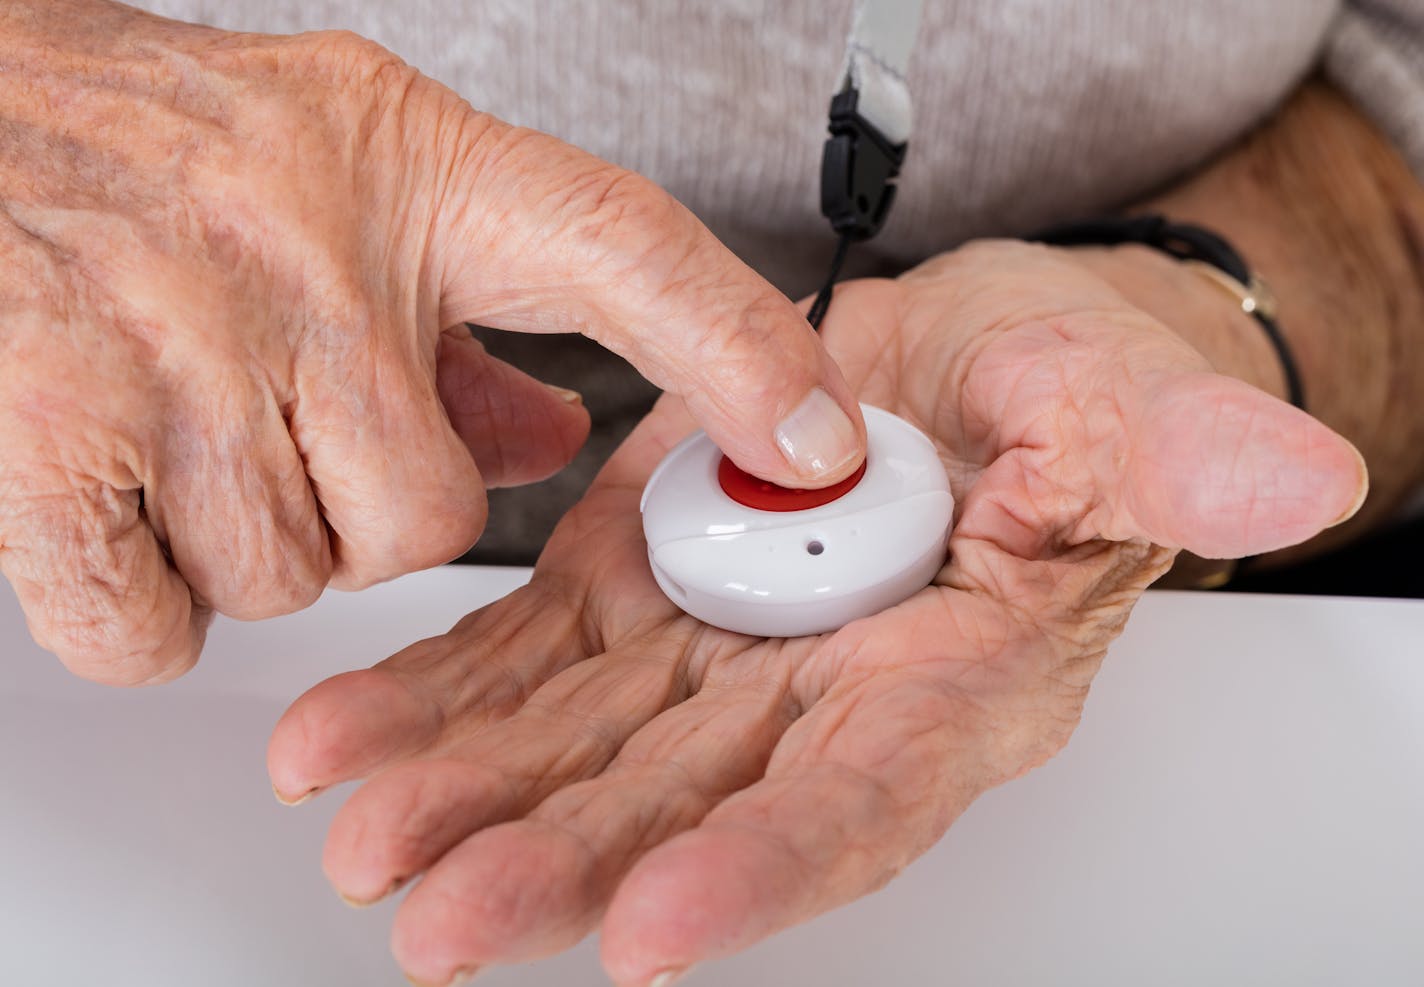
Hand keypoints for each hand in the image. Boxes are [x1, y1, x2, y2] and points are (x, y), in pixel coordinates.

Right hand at [0, 0, 863, 684]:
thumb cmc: (143, 148)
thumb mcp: (338, 175)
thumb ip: (466, 313)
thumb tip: (561, 434)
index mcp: (403, 171)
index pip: (622, 250)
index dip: (738, 348)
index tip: (819, 435)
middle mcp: (307, 250)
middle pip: (435, 518)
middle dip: (363, 514)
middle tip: (275, 425)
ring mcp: (184, 344)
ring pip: (302, 580)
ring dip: (243, 545)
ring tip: (171, 423)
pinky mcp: (58, 437)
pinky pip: (161, 625)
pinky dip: (135, 598)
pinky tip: (104, 489)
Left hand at [268, 241, 1364, 984]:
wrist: (941, 354)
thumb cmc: (1045, 388)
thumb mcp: (1121, 399)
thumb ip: (1176, 451)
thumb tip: (1294, 476)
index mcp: (946, 680)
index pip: (860, 803)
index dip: (766, 869)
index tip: (659, 929)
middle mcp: (813, 695)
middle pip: (683, 806)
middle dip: (560, 864)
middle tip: (440, 915)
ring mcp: (710, 648)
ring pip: (577, 747)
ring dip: (467, 793)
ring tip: (361, 833)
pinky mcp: (629, 587)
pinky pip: (522, 659)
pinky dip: (434, 699)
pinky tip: (346, 736)